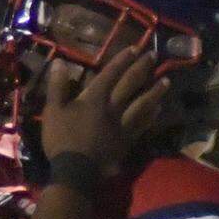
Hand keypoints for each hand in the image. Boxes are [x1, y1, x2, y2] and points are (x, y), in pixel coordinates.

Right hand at [38, 48, 168, 172]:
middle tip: (154, 56)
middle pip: (130, 85)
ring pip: (142, 104)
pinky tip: (158, 110)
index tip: (135, 47)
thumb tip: (60, 61)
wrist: (76, 171)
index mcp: (94, 98)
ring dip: (154, 91)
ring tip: (166, 81)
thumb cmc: (62, 139)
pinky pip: (142, 124)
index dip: (122, 60)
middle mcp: (112, 107)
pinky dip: (151, 115)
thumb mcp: (53, 111)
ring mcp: (122, 125)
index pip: (111, 73)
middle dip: (142, 69)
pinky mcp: (126, 140)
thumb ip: (57, 86)